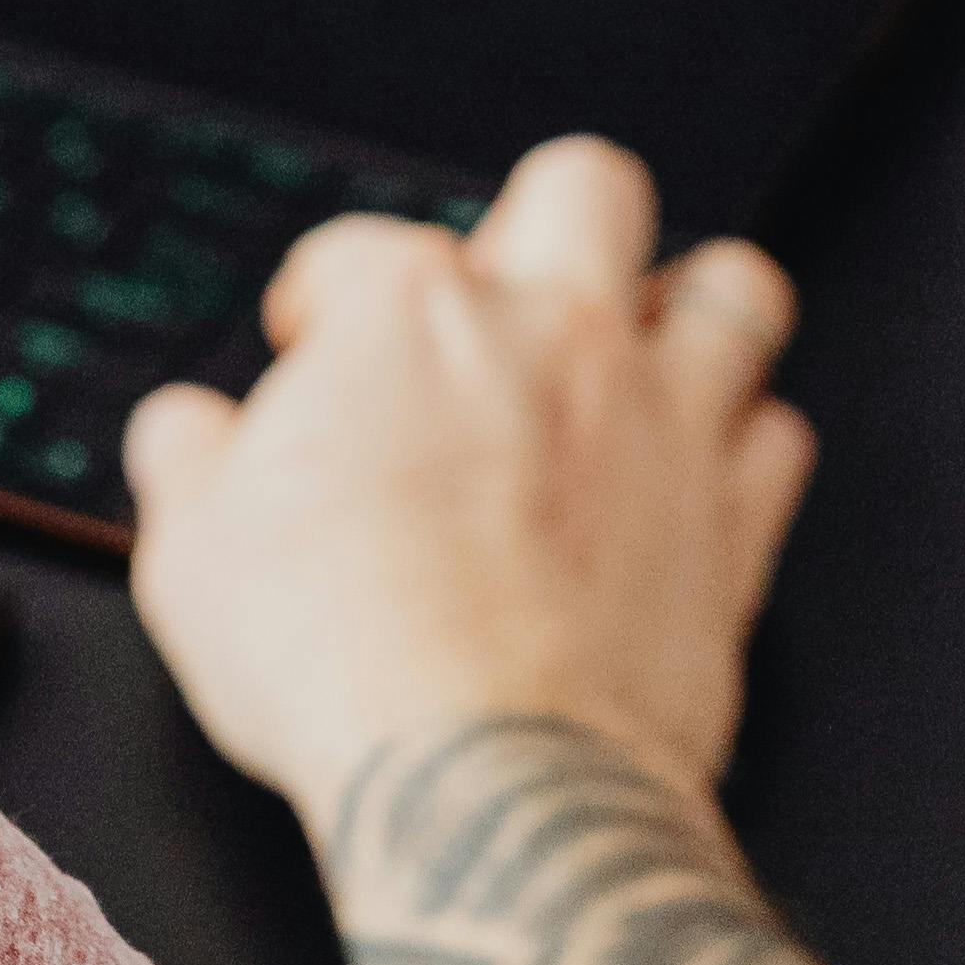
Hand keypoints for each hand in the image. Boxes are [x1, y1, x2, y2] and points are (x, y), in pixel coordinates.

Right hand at [122, 136, 818, 825]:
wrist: (486, 774)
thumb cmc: (344, 660)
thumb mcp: (193, 555)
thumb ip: (190, 463)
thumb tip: (186, 434)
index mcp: (410, 314)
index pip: (357, 253)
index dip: (324, 304)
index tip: (317, 351)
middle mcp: (554, 332)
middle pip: (583, 189)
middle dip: (544, 221)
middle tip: (504, 300)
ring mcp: (661, 418)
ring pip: (731, 287)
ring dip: (688, 310)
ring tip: (644, 352)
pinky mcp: (735, 521)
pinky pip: (778, 438)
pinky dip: (743, 451)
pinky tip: (697, 482)